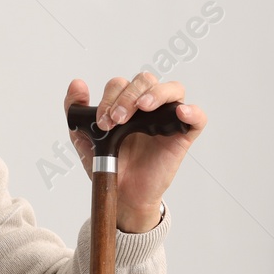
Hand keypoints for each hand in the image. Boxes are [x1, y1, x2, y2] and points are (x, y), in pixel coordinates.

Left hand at [65, 73, 205, 229]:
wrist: (122, 193)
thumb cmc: (109, 162)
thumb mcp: (83, 135)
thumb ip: (75, 109)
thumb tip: (77, 83)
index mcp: (126, 102)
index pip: (121, 84)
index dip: (110, 97)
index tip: (102, 121)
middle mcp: (148, 106)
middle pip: (145, 80)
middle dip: (129, 96)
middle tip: (117, 119)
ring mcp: (167, 118)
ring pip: (172, 89)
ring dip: (156, 94)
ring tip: (143, 107)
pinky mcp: (183, 136)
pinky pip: (198, 118)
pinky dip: (192, 111)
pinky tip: (180, 112)